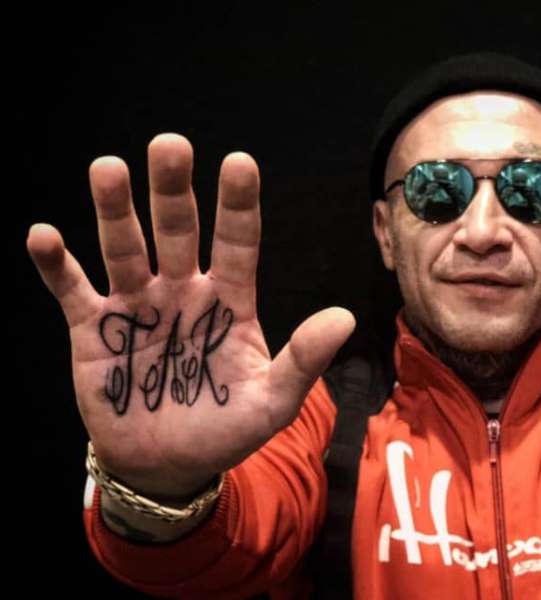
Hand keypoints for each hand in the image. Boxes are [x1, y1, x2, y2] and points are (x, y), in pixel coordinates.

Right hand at [26, 133, 354, 500]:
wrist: (170, 465)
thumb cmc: (227, 428)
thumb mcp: (273, 401)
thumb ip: (303, 358)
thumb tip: (346, 318)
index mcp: (230, 301)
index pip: (238, 242)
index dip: (238, 205)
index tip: (240, 162)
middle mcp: (184, 290)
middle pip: (177, 231)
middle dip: (173, 190)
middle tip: (170, 144)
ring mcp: (137, 305)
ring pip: (125, 248)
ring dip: (114, 211)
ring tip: (108, 168)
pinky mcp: (94, 330)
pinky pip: (72, 290)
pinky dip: (56, 265)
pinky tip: (43, 235)